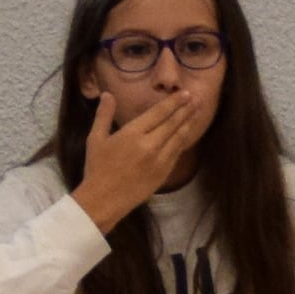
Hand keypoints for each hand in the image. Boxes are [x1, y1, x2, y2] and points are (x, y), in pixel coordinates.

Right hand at [70, 76, 218, 228]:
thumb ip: (104, 115)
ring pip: (179, 137)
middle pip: (173, 123)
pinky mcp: (164, 173)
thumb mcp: (96, 139)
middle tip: (198, 98)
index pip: (158, 113)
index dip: (174, 102)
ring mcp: (159, 160)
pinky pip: (177, 153)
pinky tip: (188, 133)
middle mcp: (149, 145)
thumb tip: (107, 95)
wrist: (104, 200)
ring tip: (198, 112)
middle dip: (186, 109)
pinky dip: (184, 140)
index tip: (185, 93)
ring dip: (190, 123)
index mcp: (132, 134)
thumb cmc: (97, 168)